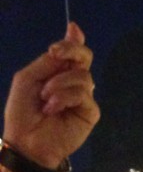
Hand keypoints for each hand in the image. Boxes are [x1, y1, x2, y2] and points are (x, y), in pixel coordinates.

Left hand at [4, 23, 98, 170]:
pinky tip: (53, 109)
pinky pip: (84, 96)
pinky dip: (65, 99)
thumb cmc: (23, 111)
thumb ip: (49, 60)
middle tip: (56, 55)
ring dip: (59, 85)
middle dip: (72, 51)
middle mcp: (73, 82)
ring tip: (45, 100)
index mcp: (57, 72)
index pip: (73, 51)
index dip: (74, 39)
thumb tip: (72, 34)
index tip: (69, 30)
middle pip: (85, 57)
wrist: (26, 141)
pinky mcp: (90, 113)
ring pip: (82, 77)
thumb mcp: (28, 78)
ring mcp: (83, 97)